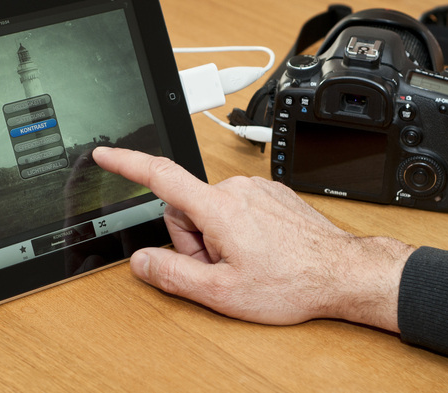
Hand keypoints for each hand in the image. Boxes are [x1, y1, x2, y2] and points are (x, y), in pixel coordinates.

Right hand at [92, 147, 414, 330]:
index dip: (127, 164)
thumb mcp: (222, 292)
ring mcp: (255, 188)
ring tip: (244, 260)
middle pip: (185, 207)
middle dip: (192, 239)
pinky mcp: (270, 193)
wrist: (341, 272)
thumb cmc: (291, 282)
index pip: (160, 176)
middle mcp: (235, 189)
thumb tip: (142, 262)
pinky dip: (236, 227)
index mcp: (218, 208)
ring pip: (210, 209)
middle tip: (220, 266)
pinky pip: (235, 205)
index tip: (105, 154)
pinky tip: (258, 249)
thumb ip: (173, 274)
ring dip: (216, 235)